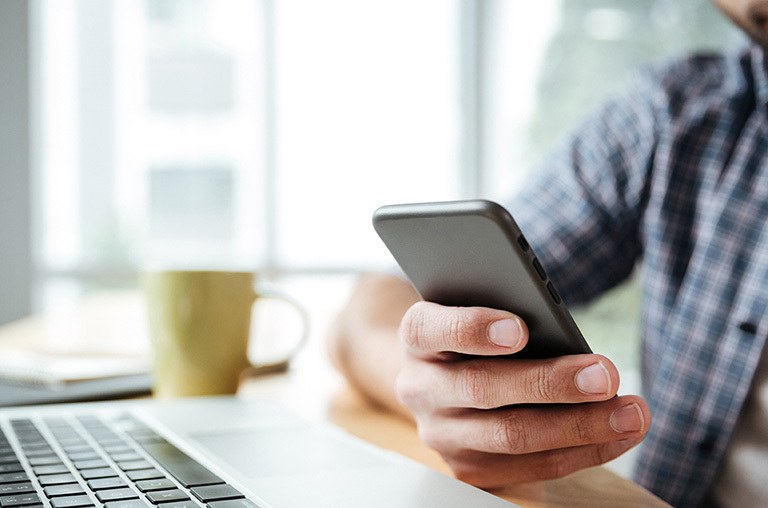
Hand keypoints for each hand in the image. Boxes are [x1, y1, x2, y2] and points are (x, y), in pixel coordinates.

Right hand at [396, 301, 650, 487]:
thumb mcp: (480, 310)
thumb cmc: (479, 333)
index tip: (521, 330)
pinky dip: (582, 452)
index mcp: (417, 336)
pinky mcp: (467, 468)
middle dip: (550, 384)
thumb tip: (565, 339)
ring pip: (510, 436)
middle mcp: (418, 387)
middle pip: (481, 389)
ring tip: (630, 412)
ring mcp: (440, 433)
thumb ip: (507, 315)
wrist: (445, 376)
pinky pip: (529, 467)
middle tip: (606, 375)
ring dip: (579, 426)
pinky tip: (619, 434)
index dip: (474, 329)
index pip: (432, 329)